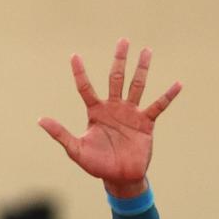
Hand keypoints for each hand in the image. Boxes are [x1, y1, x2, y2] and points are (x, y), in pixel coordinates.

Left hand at [38, 38, 180, 198]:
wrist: (119, 178)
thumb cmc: (96, 164)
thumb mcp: (75, 149)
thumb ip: (60, 133)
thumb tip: (40, 120)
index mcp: (96, 112)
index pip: (85, 88)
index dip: (80, 72)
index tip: (74, 55)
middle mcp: (114, 108)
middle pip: (116, 78)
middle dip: (119, 60)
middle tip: (123, 40)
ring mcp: (131, 114)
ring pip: (137, 86)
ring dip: (142, 69)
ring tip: (146, 51)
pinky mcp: (146, 123)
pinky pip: (158, 106)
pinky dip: (168, 96)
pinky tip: (178, 84)